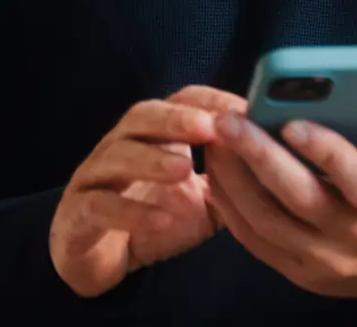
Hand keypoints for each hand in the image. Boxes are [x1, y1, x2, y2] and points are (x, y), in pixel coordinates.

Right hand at [49, 86, 246, 297]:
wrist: (97, 256)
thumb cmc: (154, 215)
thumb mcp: (202, 199)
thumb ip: (232, 180)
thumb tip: (278, 162)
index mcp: (154, 132)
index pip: (181, 101)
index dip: (210, 100)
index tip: (244, 110)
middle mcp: (122, 143)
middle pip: (144, 116)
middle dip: (177, 119)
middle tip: (209, 127)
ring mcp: (96, 175)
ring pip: (118, 155)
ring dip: (152, 159)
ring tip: (183, 169)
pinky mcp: (78, 212)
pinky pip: (100, 206)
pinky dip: (129, 211)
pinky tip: (158, 219)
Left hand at [205, 92, 356, 316]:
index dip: (326, 152)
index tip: (293, 121)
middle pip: (302, 199)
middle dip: (261, 156)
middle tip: (230, 120)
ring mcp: (325, 259)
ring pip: (269, 221)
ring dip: (235, 180)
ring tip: (215, 139)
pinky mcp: (300, 271)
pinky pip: (257, 242)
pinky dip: (231, 209)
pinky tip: (217, 173)